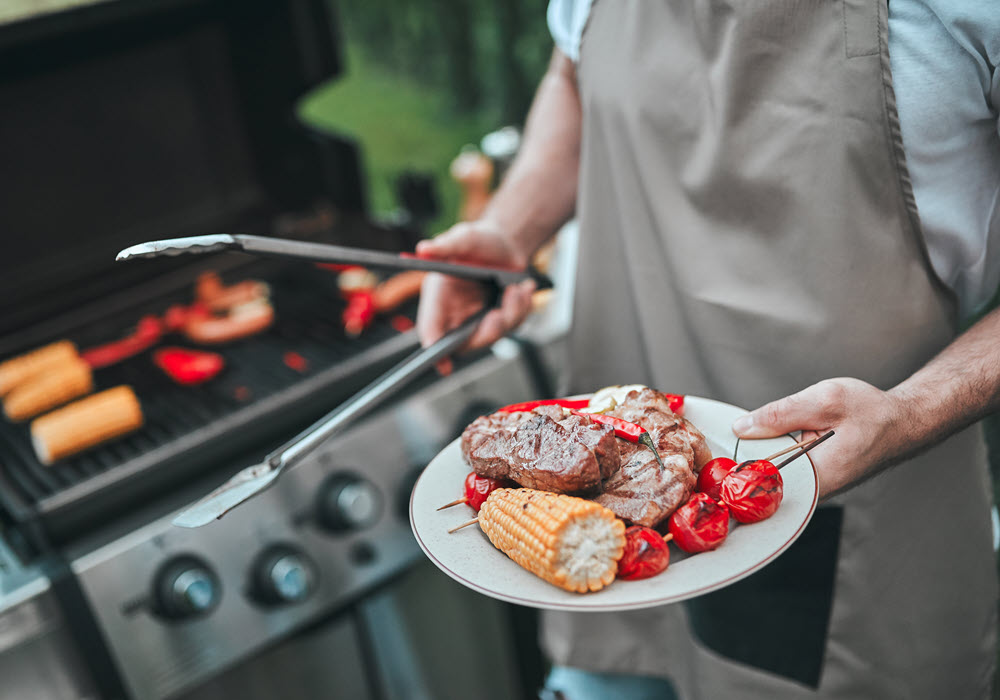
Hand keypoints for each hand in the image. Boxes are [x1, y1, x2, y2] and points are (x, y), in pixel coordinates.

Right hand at [415, 220, 535, 374]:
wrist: (505, 243)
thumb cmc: (477, 242)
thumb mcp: (462, 238)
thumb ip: (444, 246)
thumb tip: (423, 249)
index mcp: (438, 297)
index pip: (431, 330)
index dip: (434, 351)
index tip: (443, 365)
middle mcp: (455, 313)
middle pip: (465, 343)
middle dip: (486, 332)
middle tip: (498, 314)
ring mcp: (477, 318)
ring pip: (494, 334)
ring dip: (511, 313)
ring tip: (515, 288)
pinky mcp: (498, 319)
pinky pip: (512, 326)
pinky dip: (522, 308)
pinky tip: (523, 289)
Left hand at [731, 378, 911, 498]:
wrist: (903, 421)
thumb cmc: (871, 411)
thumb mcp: (824, 400)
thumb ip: (780, 414)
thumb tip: (741, 427)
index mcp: (816, 477)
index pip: (763, 486)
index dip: (736, 474)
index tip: (716, 465)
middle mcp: (814, 491)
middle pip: (763, 482)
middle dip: (743, 463)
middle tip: (726, 448)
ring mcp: (814, 488)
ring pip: (771, 476)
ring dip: (757, 458)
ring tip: (745, 441)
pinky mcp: (813, 480)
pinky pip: (782, 471)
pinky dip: (771, 456)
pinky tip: (766, 442)